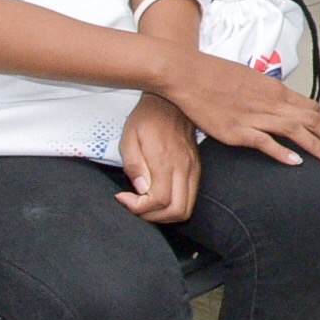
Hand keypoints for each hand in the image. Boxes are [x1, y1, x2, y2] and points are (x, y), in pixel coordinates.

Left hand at [116, 94, 202, 222]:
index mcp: (165, 161)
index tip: (123, 197)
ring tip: (146, 204)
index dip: (138, 207)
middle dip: (153, 217)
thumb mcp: (129, 138)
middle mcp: (184, 168)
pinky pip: (190, 197)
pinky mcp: (196, 168)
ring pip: (187, 208)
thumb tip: (141, 190)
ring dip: (165, 214)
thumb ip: (134, 165)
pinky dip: (174, 204)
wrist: (171, 102)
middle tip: (136, 206)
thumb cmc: (147, 118)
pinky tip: (158, 195)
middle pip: (178, 211)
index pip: (160, 200)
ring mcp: (193, 169)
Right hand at [151, 49, 319, 168]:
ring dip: (316, 145)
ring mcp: (254, 117)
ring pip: (294, 130)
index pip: (310, 106)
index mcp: (275, 89)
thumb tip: (280, 104)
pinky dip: (282, 152)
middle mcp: (270, 102)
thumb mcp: (250, 80)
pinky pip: (264, 142)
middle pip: (310, 119)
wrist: (188, 73)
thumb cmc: (215, 75)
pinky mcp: (236, 130)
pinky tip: (296, 161)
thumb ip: (267, 94)